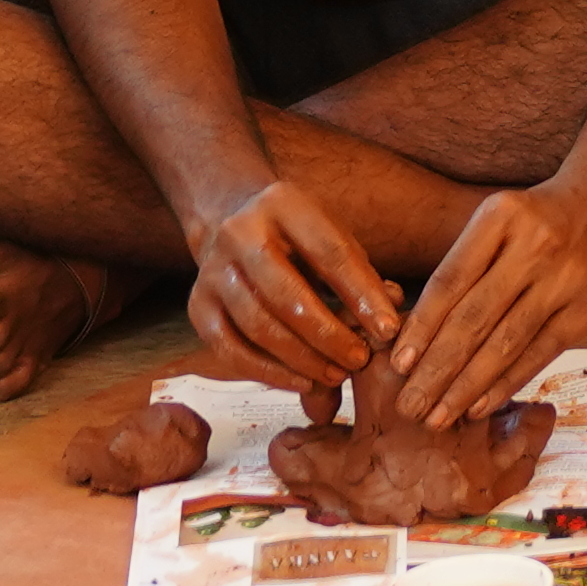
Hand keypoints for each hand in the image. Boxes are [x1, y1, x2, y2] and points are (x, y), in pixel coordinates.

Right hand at [182, 170, 408, 394]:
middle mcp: (240, 234)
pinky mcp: (198, 306)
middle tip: (359, 359)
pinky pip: (231, 350)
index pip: (329, 253)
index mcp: (283, 204)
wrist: (229, 217)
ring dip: (302, 358)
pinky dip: (269, 372)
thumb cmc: (296, 236)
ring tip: (336, 375)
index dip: (362, 295)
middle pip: (287, 294)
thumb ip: (360, 275)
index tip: (389, 330)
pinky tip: (302, 381)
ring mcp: (213, 271)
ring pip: (258, 326)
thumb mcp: (330, 236)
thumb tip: (389, 321)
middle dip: (328, 335)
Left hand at [376, 160, 586, 422]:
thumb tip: (420, 332)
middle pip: (473, 318)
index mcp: (502, 216)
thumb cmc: (543, 216)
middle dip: (435, 369)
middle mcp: (535, 245)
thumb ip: (468, 265)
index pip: (450, 281)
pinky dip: (506, 383)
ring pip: (505, 343)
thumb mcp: (502, 217)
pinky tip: (479, 406)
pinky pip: (540, 353)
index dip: (420, 328)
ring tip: (437, 417)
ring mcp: (568, 278)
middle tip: (408, 407)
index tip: (396, 365)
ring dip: (466, 387)